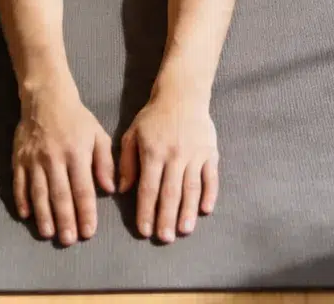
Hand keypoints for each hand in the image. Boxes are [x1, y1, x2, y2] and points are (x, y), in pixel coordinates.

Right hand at [13, 78, 114, 245]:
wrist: (46, 97)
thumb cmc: (77, 119)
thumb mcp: (98, 135)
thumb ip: (105, 162)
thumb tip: (110, 189)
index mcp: (76, 153)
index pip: (82, 188)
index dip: (86, 212)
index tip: (89, 232)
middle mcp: (54, 158)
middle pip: (60, 194)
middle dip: (65, 220)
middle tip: (68, 240)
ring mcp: (34, 158)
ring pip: (38, 192)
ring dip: (43, 215)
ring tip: (48, 234)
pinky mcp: (18, 157)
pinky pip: (19, 183)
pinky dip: (21, 200)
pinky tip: (26, 215)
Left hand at [118, 88, 218, 242]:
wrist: (182, 95)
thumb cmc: (153, 117)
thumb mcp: (132, 134)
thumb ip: (126, 162)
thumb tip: (121, 189)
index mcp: (153, 152)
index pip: (148, 188)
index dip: (146, 211)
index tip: (144, 231)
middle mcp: (174, 155)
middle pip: (170, 193)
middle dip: (167, 218)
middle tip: (165, 238)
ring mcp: (195, 154)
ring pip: (191, 188)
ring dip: (188, 211)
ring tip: (184, 231)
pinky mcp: (210, 152)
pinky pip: (211, 177)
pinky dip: (210, 194)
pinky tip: (205, 210)